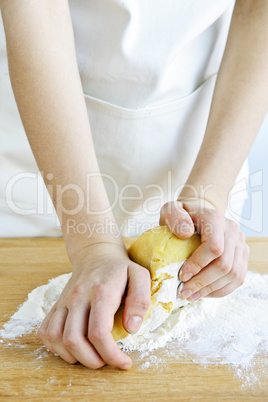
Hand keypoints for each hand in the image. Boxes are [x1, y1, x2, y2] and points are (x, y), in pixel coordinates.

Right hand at [37, 242, 150, 369]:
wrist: (96, 254)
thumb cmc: (120, 269)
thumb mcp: (140, 276)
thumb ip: (140, 300)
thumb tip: (131, 329)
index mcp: (101, 292)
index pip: (99, 333)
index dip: (111, 355)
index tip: (124, 362)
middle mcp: (78, 296)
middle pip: (74, 340)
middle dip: (92, 361)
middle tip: (107, 361)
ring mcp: (64, 301)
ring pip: (56, 339)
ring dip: (73, 356)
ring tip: (92, 355)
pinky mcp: (56, 305)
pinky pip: (46, 332)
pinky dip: (56, 347)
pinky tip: (74, 347)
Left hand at [159, 198, 248, 299]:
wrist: (198, 214)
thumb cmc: (182, 215)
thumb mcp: (170, 209)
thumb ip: (174, 216)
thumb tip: (185, 233)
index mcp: (215, 219)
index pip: (214, 247)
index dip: (199, 264)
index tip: (182, 276)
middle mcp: (232, 231)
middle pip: (225, 264)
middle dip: (203, 282)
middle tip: (184, 292)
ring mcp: (240, 244)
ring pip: (233, 274)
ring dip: (211, 289)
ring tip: (191, 295)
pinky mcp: (242, 256)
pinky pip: (237, 278)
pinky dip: (220, 290)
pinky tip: (203, 293)